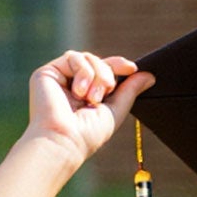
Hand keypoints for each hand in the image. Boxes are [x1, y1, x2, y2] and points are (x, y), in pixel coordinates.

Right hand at [23, 52, 149, 170]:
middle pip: (98, 61)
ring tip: (92, 98)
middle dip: (108, 74)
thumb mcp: (116, 110)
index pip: (105, 70)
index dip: (119, 65)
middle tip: (106, 93)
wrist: (65, 139)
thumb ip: (130, 91)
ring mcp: (60, 77)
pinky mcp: (47, 72)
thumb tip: (149, 75)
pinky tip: (79, 92)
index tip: (132, 68)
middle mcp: (73, 84)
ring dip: (97, 75)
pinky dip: (83, 72)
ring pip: (87, 57)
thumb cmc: (89, 133)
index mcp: (88, 92)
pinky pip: (73, 57)